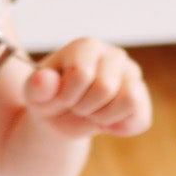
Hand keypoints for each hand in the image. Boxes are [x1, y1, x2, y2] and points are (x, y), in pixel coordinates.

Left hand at [19, 39, 149, 139]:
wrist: (61, 114)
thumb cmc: (49, 99)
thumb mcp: (34, 95)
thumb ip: (37, 87)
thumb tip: (43, 79)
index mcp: (86, 47)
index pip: (82, 76)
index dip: (68, 96)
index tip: (61, 97)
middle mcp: (113, 55)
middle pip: (105, 89)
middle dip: (84, 108)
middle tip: (76, 106)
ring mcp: (131, 74)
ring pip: (130, 100)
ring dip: (104, 117)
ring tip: (92, 112)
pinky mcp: (141, 95)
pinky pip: (141, 119)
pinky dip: (122, 128)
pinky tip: (107, 123)